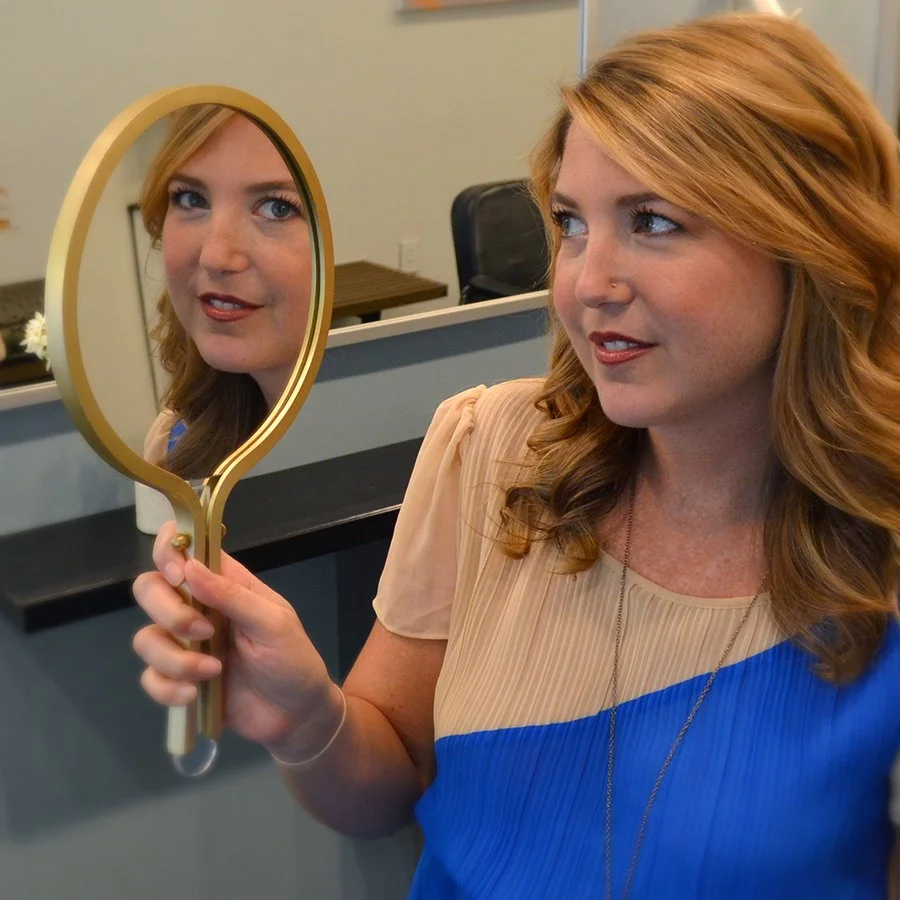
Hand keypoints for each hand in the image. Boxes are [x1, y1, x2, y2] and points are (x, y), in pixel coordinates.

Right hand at [132, 522, 337, 756]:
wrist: (295, 715)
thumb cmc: (293, 660)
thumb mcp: (273, 623)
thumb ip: (232, 595)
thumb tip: (190, 566)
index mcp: (225, 583)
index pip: (185, 548)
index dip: (169, 550)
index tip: (177, 573)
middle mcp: (198, 607)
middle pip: (149, 588)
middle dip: (167, 611)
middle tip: (203, 631)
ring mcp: (185, 644)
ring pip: (145, 638)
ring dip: (173, 658)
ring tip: (212, 672)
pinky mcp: (178, 678)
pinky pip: (150, 677)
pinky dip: (168, 688)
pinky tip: (195, 695)